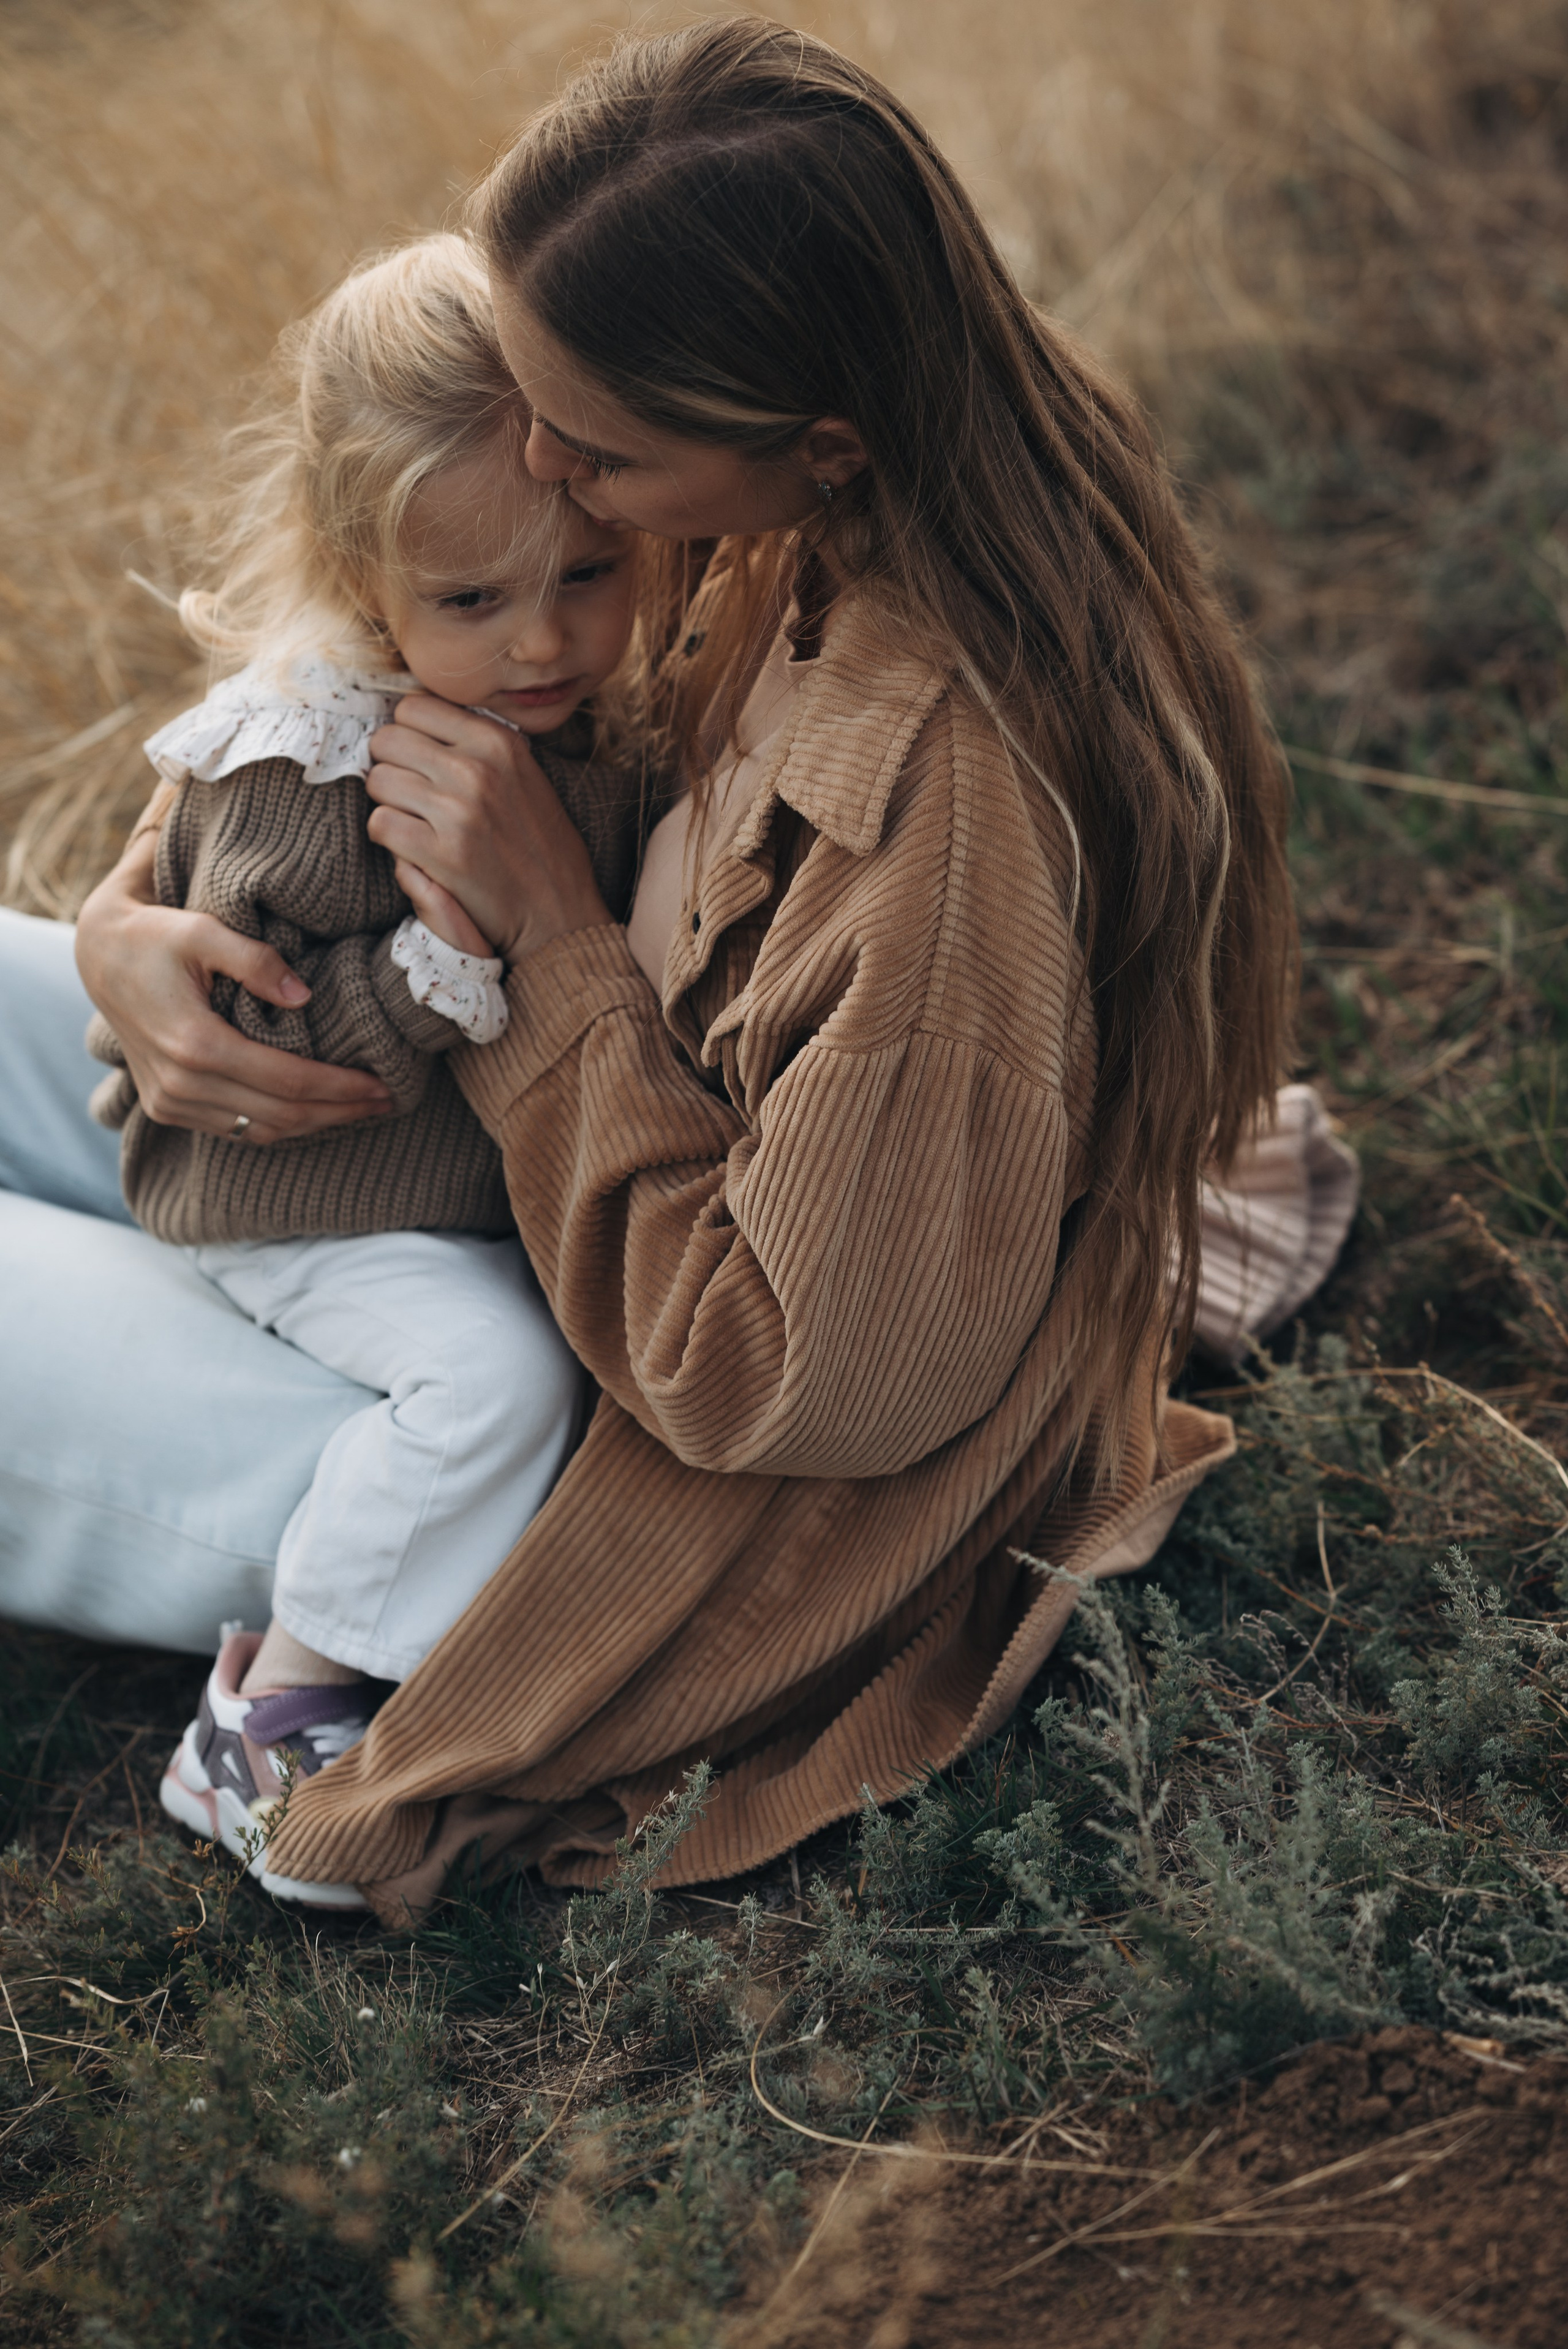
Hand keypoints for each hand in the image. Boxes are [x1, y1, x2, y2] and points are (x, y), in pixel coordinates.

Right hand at [75, 825, 393, 1144]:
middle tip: (387, 1100)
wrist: (99, 957)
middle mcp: (180, 1085)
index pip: (288, 1080)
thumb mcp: (204, 930)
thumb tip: (304, 996)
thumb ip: (255, 960)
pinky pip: (234, 1130)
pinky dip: (279, 1126)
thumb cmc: (157, 936)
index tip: (382, 1083)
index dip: (340, 1088)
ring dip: (314, 1125)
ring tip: (361, 1110)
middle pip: (281, 1114)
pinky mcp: (165, 1108)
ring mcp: (169, 1103)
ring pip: (260, 1131)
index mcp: (195, 1044)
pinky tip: (313, 1113)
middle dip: (339, 1111)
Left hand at [366, 695, 611, 965]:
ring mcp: (458, 811)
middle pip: (387, 741)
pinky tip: (410, 847)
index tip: (415, 758)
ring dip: (387, 802)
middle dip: (389, 766)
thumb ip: (478, 744)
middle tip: (408, 793)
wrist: (558, 911)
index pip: (413, 707)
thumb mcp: (524, 774)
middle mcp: (477, 768)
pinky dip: (387, 836)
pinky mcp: (442, 853)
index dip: (405, 733)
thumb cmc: (540, 845)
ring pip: (378, 781)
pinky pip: (380, 823)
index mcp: (498, 741)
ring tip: (413, 820)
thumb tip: (415, 719)